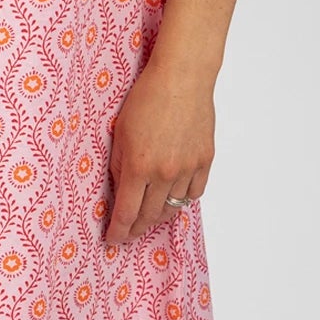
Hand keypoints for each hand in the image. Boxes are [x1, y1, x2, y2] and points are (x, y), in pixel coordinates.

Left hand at [105, 55, 213, 244]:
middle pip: (150, 216)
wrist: (183, 78)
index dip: (119, 231)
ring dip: (158, 216)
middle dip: (136, 229)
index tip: (113, 240)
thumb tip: (119, 192)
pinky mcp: (205, 160)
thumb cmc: (146, 98)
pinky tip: (172, 198)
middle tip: (128, 235)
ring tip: (147, 220)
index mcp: (139, 166)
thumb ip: (119, 166)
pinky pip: (194, 193)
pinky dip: (182, 199)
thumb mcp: (120, 133)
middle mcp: (165, 172)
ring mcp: (188, 168)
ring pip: (173, 207)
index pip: (127, 213)